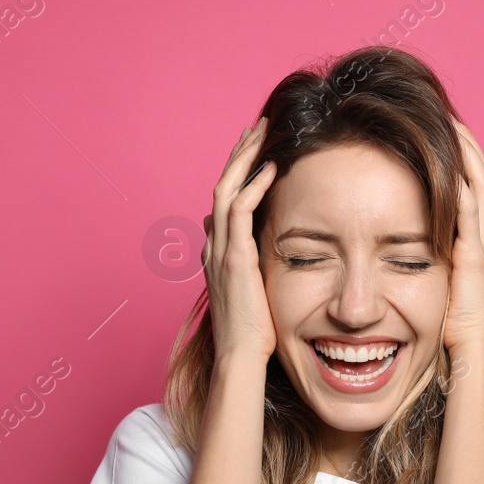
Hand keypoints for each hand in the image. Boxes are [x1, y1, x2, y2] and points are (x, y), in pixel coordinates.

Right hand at [202, 117, 278, 362]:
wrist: (240, 356)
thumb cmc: (251, 330)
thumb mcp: (248, 288)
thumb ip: (243, 260)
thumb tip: (237, 239)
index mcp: (217, 251)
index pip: (224, 199)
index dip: (237, 170)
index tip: (254, 148)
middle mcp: (214, 246)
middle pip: (222, 185)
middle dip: (239, 153)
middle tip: (257, 127)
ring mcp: (221, 252)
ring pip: (226, 190)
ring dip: (243, 159)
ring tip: (261, 133)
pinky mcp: (234, 259)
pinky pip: (239, 212)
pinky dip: (253, 186)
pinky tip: (269, 167)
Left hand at [442, 118, 483, 352]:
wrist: (476, 372)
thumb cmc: (456, 345)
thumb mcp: (440, 300)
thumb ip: (430, 276)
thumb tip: (402, 261)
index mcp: (475, 251)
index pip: (471, 193)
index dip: (460, 162)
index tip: (442, 134)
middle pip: (480, 180)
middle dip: (465, 146)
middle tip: (447, 113)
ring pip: (480, 188)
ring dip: (467, 154)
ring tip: (451, 121)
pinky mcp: (476, 263)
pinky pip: (471, 214)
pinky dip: (464, 184)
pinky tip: (453, 160)